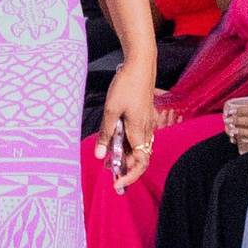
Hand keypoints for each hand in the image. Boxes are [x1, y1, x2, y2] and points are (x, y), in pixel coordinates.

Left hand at [96, 61, 156, 192]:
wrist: (140, 65)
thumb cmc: (126, 85)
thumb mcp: (111, 110)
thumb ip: (106, 134)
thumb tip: (100, 155)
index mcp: (139, 131)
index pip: (140, 163)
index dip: (130, 176)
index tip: (116, 182)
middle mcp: (147, 129)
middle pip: (138, 157)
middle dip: (124, 166)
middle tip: (107, 170)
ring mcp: (147, 122)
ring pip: (137, 146)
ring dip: (124, 153)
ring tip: (106, 154)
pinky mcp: (144, 115)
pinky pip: (137, 135)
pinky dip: (126, 141)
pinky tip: (114, 137)